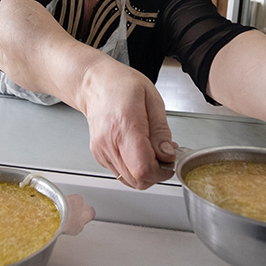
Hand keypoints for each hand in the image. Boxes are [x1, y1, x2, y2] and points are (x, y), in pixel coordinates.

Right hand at [79, 57, 176, 188]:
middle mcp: (109, 142)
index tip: (170, 160)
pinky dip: (135, 169)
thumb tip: (167, 155)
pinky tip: (139, 151)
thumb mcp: (152, 100)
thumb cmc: (122, 86)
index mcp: (124, 125)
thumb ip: (161, 131)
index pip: (143, 167)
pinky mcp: (100, 156)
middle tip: (164, 156)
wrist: (95, 84)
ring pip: (129, 181)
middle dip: (156, 174)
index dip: (161, 171)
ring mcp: (102, 151)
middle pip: (137, 180)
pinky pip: (122, 174)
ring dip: (146, 172)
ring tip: (152, 151)